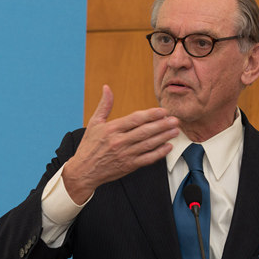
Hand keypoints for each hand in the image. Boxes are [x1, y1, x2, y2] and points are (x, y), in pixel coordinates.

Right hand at [61, 85, 179, 203]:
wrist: (84, 171)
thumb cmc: (89, 146)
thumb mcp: (94, 123)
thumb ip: (104, 105)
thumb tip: (107, 88)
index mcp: (111, 129)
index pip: (135, 119)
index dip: (151, 114)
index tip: (163, 111)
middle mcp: (118, 141)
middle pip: (145, 131)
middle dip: (162, 125)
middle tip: (175, 120)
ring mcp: (125, 155)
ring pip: (148, 144)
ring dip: (164, 137)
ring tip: (175, 131)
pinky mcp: (128, 166)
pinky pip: (147, 159)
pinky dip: (159, 153)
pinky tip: (168, 146)